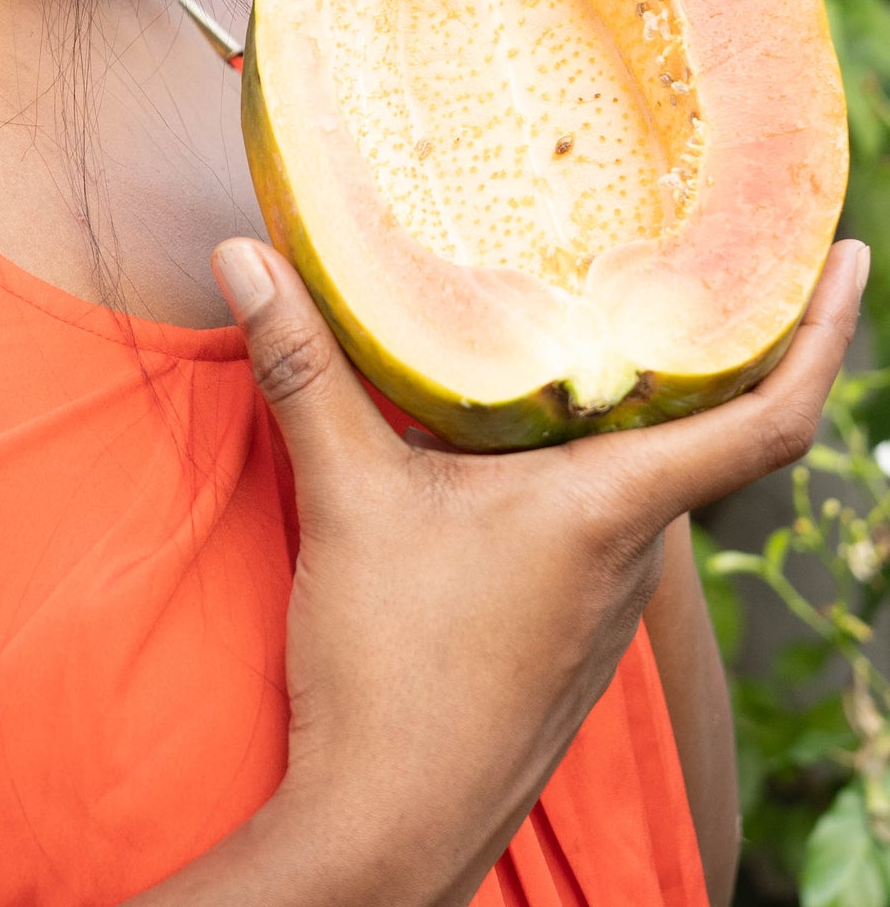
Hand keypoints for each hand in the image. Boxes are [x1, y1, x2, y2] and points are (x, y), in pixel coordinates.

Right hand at [201, 234, 865, 906]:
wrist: (389, 831)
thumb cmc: (390, 670)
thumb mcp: (349, 496)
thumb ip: (303, 366)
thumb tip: (245, 251)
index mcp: (613, 506)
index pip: (767, 417)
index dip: (822, 330)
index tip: (850, 256)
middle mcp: (635, 551)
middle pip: (722, 431)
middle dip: (736, 339)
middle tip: (725, 243)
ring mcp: (609, 598)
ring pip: (661, 476)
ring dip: (663, 399)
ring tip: (635, 310)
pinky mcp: (573, 627)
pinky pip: (618, 517)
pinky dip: (611, 455)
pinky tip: (546, 425)